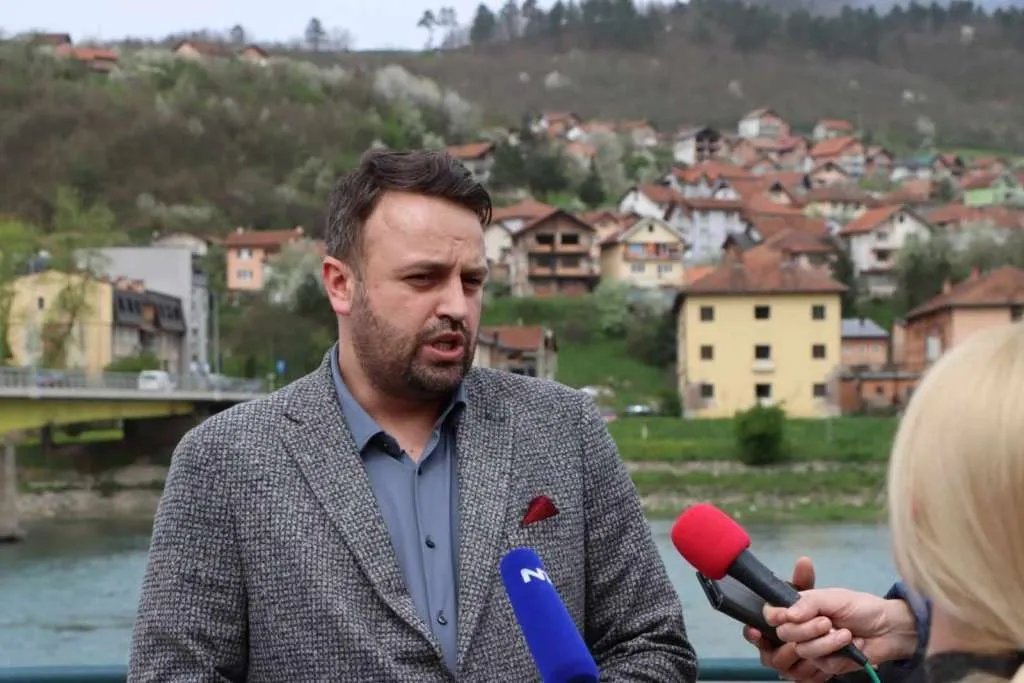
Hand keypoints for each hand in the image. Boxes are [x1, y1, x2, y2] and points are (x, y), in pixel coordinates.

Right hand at [762, 587, 918, 676]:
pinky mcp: (827, 664)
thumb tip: (788, 614)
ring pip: (802, 650)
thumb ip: (808, 601)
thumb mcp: (833, 597)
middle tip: (826, 621)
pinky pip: (821, 662)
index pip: (772, 613)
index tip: (782, 616)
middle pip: (783, 634)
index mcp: (799, 608)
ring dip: (824, 641)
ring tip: (844, 633)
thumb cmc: (860, 607)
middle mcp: (802, 628)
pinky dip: (837, 651)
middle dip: (804, 629)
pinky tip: (850, 643)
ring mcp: (813, 648)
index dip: (773, 616)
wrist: (889, 628)